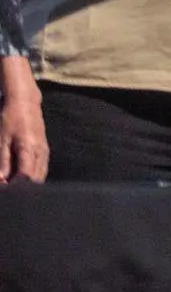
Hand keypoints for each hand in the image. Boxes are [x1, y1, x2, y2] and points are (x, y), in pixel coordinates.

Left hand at [0, 58, 48, 183]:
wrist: (25, 102)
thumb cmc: (11, 119)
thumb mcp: (1, 139)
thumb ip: (2, 161)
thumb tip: (1, 180)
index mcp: (30, 150)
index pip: (26, 177)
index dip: (14, 187)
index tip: (3, 187)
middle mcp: (41, 153)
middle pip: (36, 180)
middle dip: (22, 188)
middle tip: (7, 187)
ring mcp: (44, 151)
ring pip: (40, 175)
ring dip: (28, 183)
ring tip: (13, 182)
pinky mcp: (44, 150)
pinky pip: (41, 169)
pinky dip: (32, 175)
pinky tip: (21, 175)